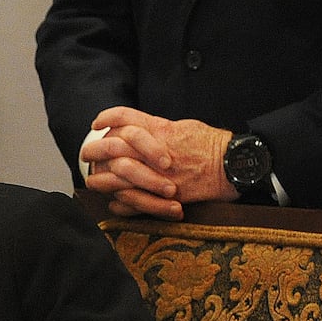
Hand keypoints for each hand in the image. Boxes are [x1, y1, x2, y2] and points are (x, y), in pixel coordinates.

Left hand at [81, 106, 237, 218]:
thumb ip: (158, 127)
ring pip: (116, 177)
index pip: (123, 117)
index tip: (97, 124)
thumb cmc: (212, 144)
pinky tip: (114, 201)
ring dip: (100, 179)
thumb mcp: (184, 126)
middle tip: (87, 154)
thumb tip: (138, 129)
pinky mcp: (164, 196)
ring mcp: (157, 174)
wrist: (234, 165)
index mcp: (159, 128)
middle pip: (111, 147)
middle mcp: (154, 150)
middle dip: (94, 151)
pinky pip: (132, 202)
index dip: (106, 118)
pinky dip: (119, 203)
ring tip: (93, 180)